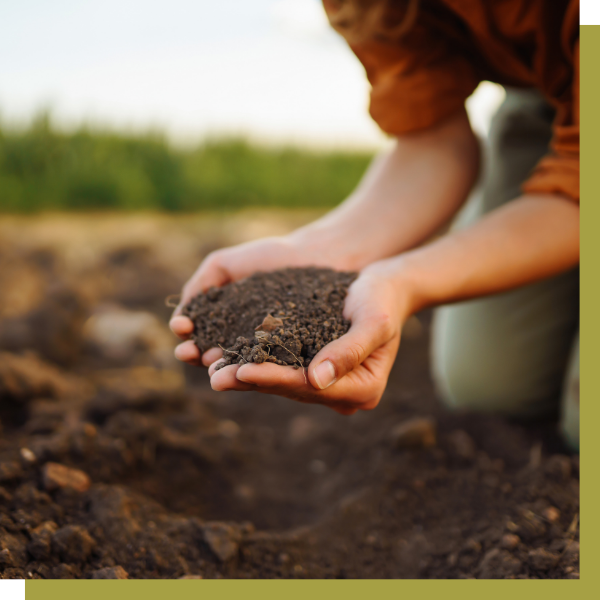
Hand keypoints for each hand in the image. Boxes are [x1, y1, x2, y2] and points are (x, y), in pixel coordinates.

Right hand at [169, 235, 330, 365]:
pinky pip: (270, 363)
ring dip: (220, 366)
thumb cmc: (269, 257)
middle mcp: (241, 339)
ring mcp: (265, 349)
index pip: (197, 332)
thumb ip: (201, 284)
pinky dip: (255, 367)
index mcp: (223, 320)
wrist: (313, 255)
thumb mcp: (224, 264)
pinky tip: (243, 365)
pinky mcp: (289, 355)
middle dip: (196, 353)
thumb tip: (181, 315)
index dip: (186, 333)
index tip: (181, 327)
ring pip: (237, 363)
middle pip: (211, 352)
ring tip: (210, 363)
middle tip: (188, 352)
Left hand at [207, 260, 408, 414]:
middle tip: (215, 377)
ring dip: (247, 377)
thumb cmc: (382, 300)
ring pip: (282, 384)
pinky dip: (256, 364)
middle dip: (252, 382)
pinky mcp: (314, 371)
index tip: (242, 370)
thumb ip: (350, 350)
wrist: (384, 288)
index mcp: (364, 389)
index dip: (275, 379)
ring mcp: (329, 385)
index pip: (310, 387)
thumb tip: (316, 380)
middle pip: (292, 390)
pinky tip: (228, 358)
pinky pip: (282, 371)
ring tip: (213, 370)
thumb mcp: (373, 320)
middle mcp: (344, 394)